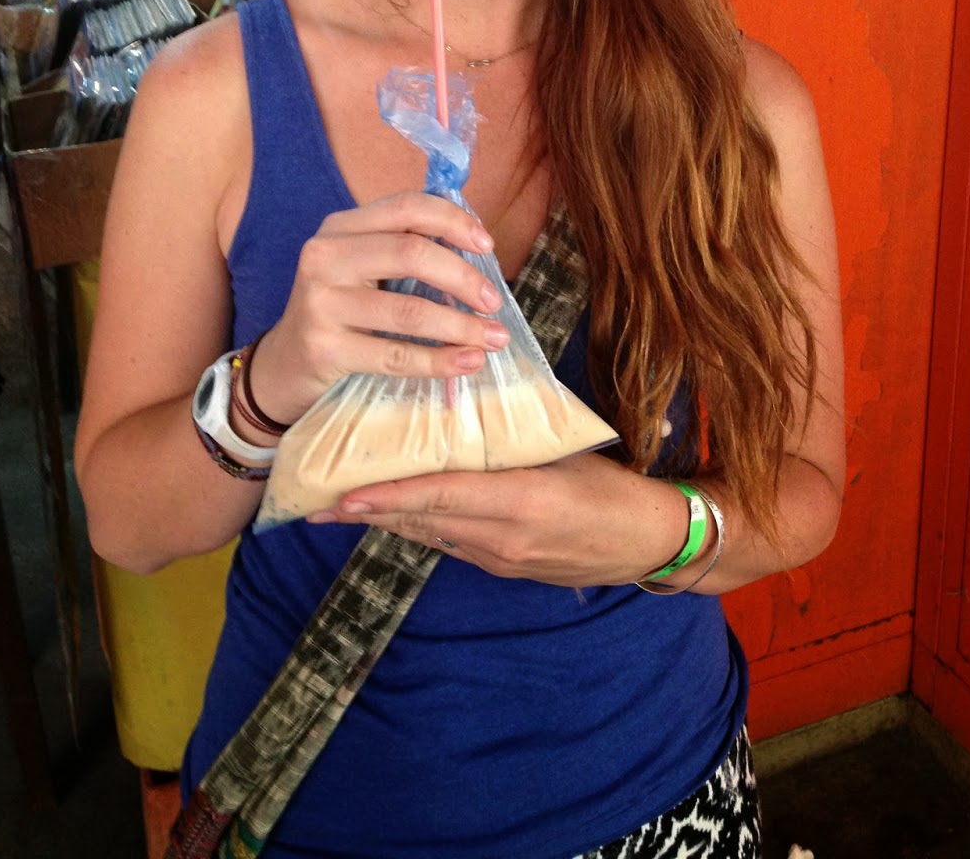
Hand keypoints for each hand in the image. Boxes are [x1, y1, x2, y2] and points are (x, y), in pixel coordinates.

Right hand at [248, 192, 509, 427]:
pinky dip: (440, 360)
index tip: (487, 245)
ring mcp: (321, 303)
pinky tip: (468, 361)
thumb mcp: (361, 265)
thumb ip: (405, 246)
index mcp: (341, 226)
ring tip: (494, 338)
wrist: (284, 363)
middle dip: (463, 278)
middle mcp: (325, 256)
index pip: (406, 207)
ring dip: (462, 326)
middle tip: (494, 302)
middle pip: (411, 253)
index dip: (453, 221)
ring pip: (408, 311)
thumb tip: (478, 248)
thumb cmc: (340, 308)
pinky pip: (396, 355)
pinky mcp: (324, 348)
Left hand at [308, 451, 691, 587]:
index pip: (441, 496)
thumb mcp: (566, 451)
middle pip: (424, 521)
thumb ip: (515, 435)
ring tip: (344, 506)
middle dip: (371, 513)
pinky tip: (400, 514)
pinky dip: (422, 527)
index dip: (390, 496)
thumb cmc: (614, 485)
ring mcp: (502, 558)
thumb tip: (466, 400)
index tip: (344, 494)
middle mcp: (503, 537)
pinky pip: (452, 545)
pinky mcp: (506, 568)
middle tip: (319, 504)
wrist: (650, 542)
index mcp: (521, 500)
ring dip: (390, 521)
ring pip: (432, 535)